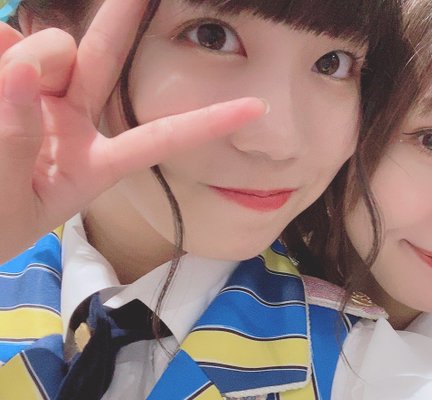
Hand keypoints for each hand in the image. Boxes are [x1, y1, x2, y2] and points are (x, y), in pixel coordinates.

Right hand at [0, 0, 266, 263]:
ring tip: (1, 94)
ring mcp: (38, 99)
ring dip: (26, 57)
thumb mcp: (9, 199)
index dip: (207, 122)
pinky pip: (2, 48)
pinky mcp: (4, 79)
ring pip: (49, 50)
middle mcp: (74, 124)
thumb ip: (17, 137)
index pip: (161, 138)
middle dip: (125, 17)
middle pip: (107, 61)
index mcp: (96, 164)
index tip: (256, 107)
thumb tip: (24, 67)